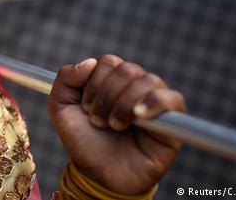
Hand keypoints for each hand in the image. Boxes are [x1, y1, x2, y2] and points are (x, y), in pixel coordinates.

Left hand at [48, 55, 185, 194]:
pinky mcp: (173, 122)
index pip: (109, 62)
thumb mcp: (61, 109)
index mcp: (113, 81)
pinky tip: (138, 115)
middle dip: (106, 95)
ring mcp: (155, 103)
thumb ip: (66, 79)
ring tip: (114, 126)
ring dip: (123, 103)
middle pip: (127, 69)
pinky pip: (174, 99)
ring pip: (148, 80)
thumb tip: (90, 62)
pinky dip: (155, 102)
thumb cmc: (84, 142)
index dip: (94, 83)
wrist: (99, 174)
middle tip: (97, 121)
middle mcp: (136, 88)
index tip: (85, 107)